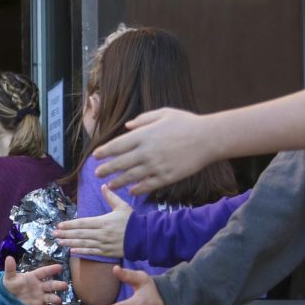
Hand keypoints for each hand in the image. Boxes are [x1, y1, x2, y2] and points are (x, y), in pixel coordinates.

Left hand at [2, 257, 66, 304]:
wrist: (8, 298)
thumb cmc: (12, 285)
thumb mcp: (9, 277)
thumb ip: (10, 268)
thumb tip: (8, 258)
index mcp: (33, 277)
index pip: (43, 272)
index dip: (51, 269)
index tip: (60, 267)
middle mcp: (40, 286)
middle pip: (50, 285)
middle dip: (58, 285)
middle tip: (65, 285)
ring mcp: (40, 297)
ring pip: (49, 297)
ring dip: (55, 298)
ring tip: (59, 300)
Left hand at [54, 185, 131, 256]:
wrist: (144, 237)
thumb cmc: (133, 221)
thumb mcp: (122, 206)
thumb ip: (111, 197)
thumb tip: (104, 186)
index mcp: (103, 222)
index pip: (83, 223)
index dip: (70, 224)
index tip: (60, 225)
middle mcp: (101, 233)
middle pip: (80, 234)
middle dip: (65, 234)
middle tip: (54, 234)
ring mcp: (103, 244)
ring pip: (83, 243)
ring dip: (70, 243)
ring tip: (59, 242)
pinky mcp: (107, 252)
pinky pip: (91, 252)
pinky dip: (81, 251)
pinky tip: (72, 250)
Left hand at [93, 108, 216, 194]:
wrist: (208, 138)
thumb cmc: (187, 123)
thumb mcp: (164, 113)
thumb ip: (143, 120)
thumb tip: (127, 127)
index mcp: (144, 135)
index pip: (116, 146)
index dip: (104, 152)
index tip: (96, 156)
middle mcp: (146, 152)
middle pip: (119, 163)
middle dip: (106, 169)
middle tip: (97, 173)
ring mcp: (156, 166)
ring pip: (130, 177)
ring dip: (118, 181)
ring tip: (109, 184)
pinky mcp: (166, 177)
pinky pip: (147, 186)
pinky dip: (137, 189)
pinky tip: (131, 191)